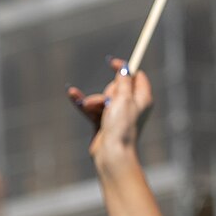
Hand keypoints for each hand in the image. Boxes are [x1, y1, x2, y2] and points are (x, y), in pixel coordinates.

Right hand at [66, 59, 153, 173]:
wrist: (112, 152)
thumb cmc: (122, 126)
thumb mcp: (124, 98)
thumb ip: (123, 81)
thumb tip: (125, 68)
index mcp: (142, 98)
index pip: (136, 77)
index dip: (124, 69)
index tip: (111, 63)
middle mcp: (131, 106)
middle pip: (116, 87)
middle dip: (106, 91)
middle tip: (108, 101)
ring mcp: (117, 115)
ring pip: (102, 99)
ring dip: (93, 101)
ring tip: (90, 108)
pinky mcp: (103, 123)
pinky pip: (92, 109)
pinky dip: (83, 104)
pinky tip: (72, 94)